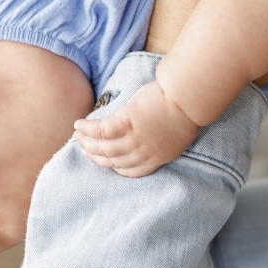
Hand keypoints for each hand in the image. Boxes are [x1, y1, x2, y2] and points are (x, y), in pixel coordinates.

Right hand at [74, 81, 198, 177]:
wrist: (189, 97)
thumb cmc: (187, 109)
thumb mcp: (176, 134)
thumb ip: (160, 140)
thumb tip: (147, 135)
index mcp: (159, 157)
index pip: (131, 170)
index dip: (115, 166)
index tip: (105, 161)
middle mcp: (144, 152)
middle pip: (113, 160)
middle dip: (96, 156)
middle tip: (85, 149)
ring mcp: (135, 138)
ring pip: (103, 147)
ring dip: (87, 143)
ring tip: (78, 136)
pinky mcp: (127, 122)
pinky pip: (101, 130)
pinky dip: (88, 129)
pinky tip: (79, 124)